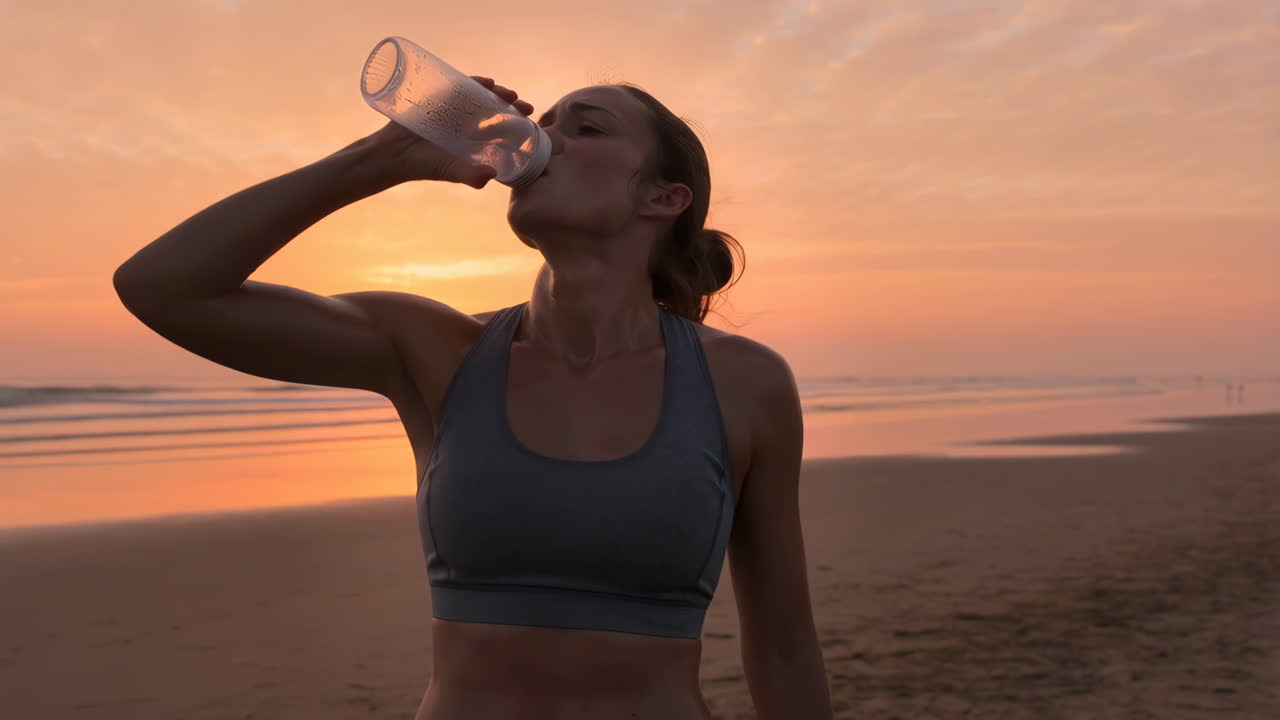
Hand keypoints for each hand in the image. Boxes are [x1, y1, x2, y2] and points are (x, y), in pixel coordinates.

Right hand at [363, 75, 534, 187]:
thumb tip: (492, 176)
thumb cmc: (424, 166)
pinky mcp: (439, 97)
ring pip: (481, 95)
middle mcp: (467, 122)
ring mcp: (454, 108)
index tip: (530, 119)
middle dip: (510, 104)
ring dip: (496, 91)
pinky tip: (485, 82)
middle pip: (495, 107)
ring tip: (507, 93)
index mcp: (474, 139)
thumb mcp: (450, 172)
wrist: (392, 154)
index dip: (517, 121)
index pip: (501, 126)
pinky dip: (474, 81)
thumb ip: (470, 176)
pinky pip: (460, 86)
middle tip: (521, 105)